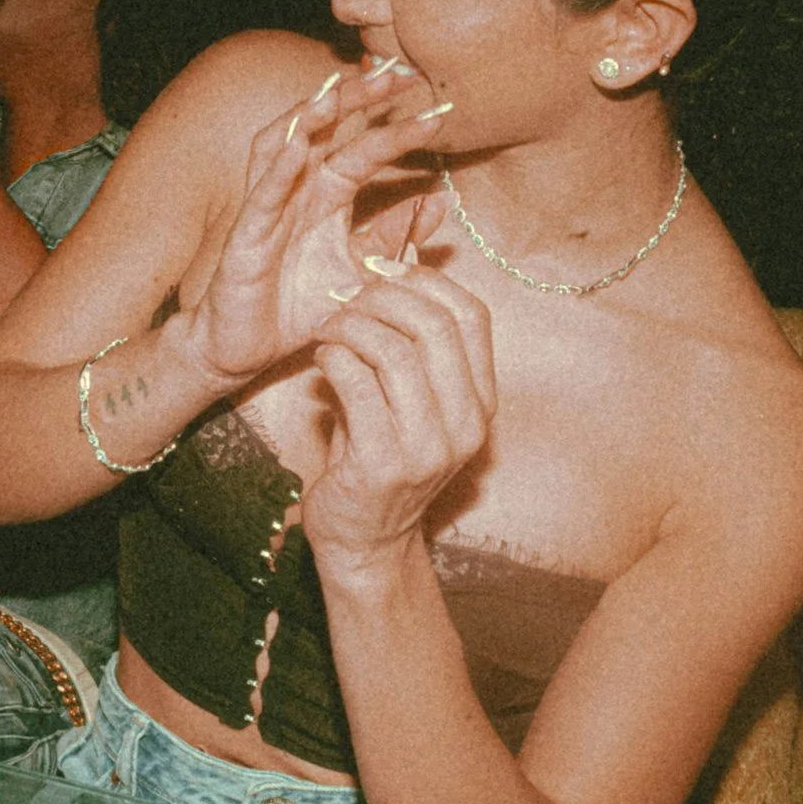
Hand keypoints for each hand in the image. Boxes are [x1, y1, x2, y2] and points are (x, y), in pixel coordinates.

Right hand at [169, 59, 453, 395]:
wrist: (245, 351)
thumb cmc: (296, 308)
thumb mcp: (361, 273)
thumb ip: (396, 239)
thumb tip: (438, 202)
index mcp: (325, 198)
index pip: (363, 150)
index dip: (397, 128)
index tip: (439, 110)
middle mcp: (295, 193)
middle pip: (324, 131)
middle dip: (357, 100)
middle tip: (396, 72)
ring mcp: (266, 211)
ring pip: (283, 148)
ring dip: (309, 118)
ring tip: (338, 92)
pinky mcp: (244, 239)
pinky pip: (261, 197)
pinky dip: (279, 169)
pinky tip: (299, 147)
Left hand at [302, 259, 497, 578]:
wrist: (365, 540)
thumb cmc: (379, 455)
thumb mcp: (409, 398)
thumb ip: (410, 343)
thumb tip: (396, 263)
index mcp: (481, 402)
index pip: (473, 315)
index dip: (426, 281)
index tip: (382, 270)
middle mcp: (466, 424)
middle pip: (435, 326)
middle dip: (382, 297)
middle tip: (346, 300)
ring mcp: (429, 448)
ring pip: (394, 352)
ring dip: (351, 327)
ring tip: (328, 330)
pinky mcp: (384, 464)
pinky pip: (356, 385)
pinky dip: (333, 358)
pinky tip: (321, 360)